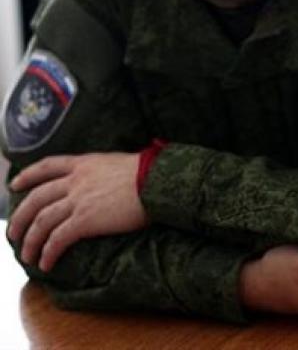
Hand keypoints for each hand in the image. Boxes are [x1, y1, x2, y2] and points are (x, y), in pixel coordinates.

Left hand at [7, 153, 147, 271]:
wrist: (156, 180)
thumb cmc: (148, 172)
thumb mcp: (118, 162)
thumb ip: (102, 170)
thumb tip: (104, 180)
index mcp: (84, 163)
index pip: (47, 166)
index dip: (27, 176)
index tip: (14, 184)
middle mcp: (76, 180)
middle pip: (36, 199)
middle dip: (21, 218)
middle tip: (14, 233)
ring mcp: (78, 200)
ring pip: (41, 222)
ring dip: (31, 242)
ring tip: (28, 256)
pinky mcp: (85, 220)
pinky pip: (57, 240)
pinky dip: (48, 253)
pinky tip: (47, 264)